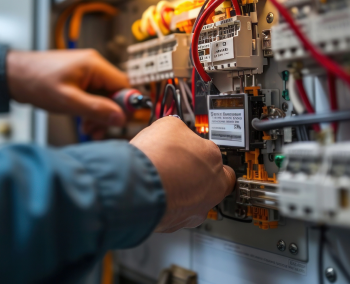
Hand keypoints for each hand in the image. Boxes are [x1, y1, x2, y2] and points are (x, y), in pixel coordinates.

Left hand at [7, 49, 128, 131]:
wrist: (13, 75)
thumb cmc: (36, 81)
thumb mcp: (68, 100)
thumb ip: (96, 109)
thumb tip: (120, 117)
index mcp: (95, 65)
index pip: (124, 85)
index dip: (125, 105)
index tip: (120, 122)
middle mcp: (94, 65)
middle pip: (115, 92)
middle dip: (109, 114)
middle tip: (97, 129)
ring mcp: (87, 72)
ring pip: (104, 96)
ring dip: (99, 114)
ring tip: (88, 128)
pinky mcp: (80, 79)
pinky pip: (94, 95)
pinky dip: (91, 109)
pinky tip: (83, 120)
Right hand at [130, 117, 235, 232]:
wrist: (135, 187)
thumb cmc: (154, 158)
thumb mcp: (169, 125)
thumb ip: (179, 130)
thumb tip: (175, 130)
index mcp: (213, 158)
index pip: (213, 152)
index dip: (198, 149)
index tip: (189, 148)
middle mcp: (212, 187)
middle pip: (211, 179)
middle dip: (196, 173)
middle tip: (178, 166)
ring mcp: (196, 209)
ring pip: (195, 199)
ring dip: (183, 191)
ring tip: (162, 180)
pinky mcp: (177, 224)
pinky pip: (176, 213)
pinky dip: (167, 204)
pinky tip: (155, 193)